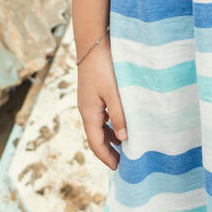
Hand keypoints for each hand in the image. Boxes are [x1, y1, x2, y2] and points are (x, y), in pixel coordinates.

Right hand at [76, 39, 127, 169]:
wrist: (93, 42)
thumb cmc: (104, 67)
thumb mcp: (114, 93)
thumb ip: (120, 116)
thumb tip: (124, 139)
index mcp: (89, 113)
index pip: (96, 142)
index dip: (106, 157)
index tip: (117, 168)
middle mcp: (86, 109)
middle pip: (96, 136)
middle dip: (108, 150)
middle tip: (123, 162)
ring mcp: (89, 101)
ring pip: (99, 126)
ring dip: (110, 137)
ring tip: (124, 146)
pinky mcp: (93, 92)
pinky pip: (101, 115)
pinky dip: (110, 124)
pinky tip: (121, 123)